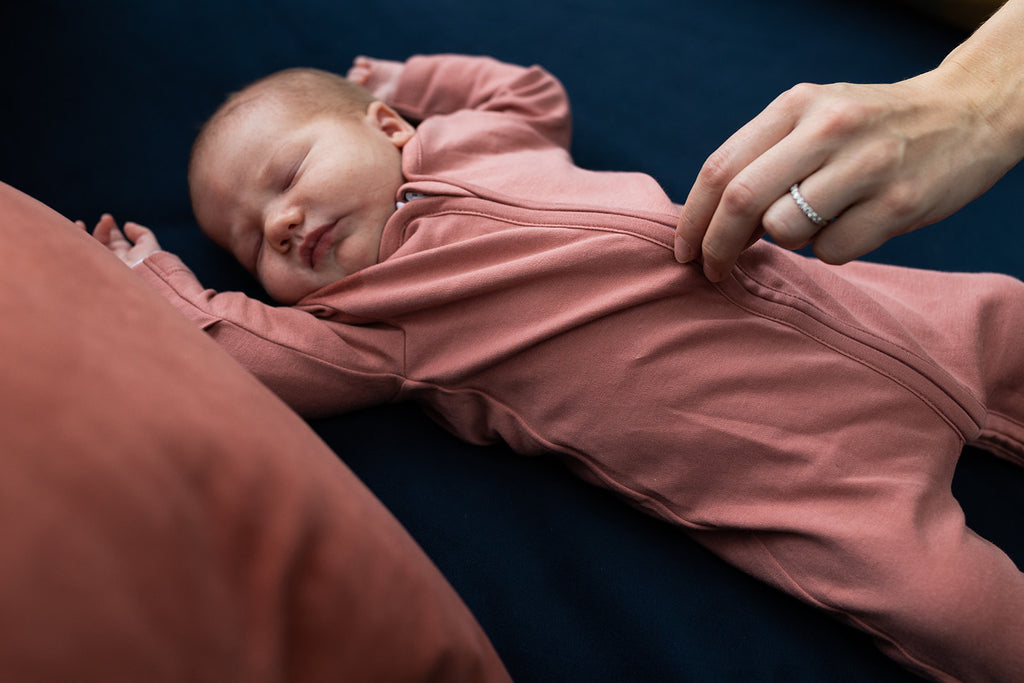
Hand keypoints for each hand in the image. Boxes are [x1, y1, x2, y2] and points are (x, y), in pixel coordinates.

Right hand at [79, 214, 161, 265]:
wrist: (138, 285)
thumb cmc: (147, 266)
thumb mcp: (149, 246)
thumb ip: (142, 233)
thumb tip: (127, 225)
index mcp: (127, 256)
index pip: (115, 239)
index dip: (109, 227)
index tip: (107, 218)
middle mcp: (114, 261)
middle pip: (102, 242)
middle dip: (101, 229)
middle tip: (104, 220)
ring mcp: (102, 267)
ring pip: (90, 249)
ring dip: (83, 235)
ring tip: (79, 224)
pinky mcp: (91, 272)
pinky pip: (79, 258)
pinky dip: (75, 245)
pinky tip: (73, 234)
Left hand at [346, 55, 403, 102]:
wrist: (408, 81)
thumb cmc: (395, 94)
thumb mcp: (380, 100)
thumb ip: (367, 100)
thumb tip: (356, 103)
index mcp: (365, 96)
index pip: (350, 91)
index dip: (353, 85)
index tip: (362, 83)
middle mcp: (365, 86)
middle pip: (350, 79)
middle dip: (355, 77)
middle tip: (365, 77)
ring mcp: (368, 75)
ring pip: (354, 71)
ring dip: (358, 71)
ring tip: (368, 74)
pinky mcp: (373, 66)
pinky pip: (359, 62)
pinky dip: (360, 62)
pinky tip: (367, 65)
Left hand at [674, 67, 1018, 280]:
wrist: (967, 114)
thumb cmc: (869, 129)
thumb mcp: (814, 119)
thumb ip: (762, 158)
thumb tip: (708, 224)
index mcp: (797, 105)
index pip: (720, 169)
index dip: (692, 218)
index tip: (685, 251)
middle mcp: (829, 128)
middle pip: (741, 201)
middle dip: (717, 246)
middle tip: (713, 271)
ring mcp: (867, 166)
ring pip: (786, 231)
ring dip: (786, 242)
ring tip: (816, 221)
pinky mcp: (900, 204)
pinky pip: (833, 252)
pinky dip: (832, 250)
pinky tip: (856, 223)